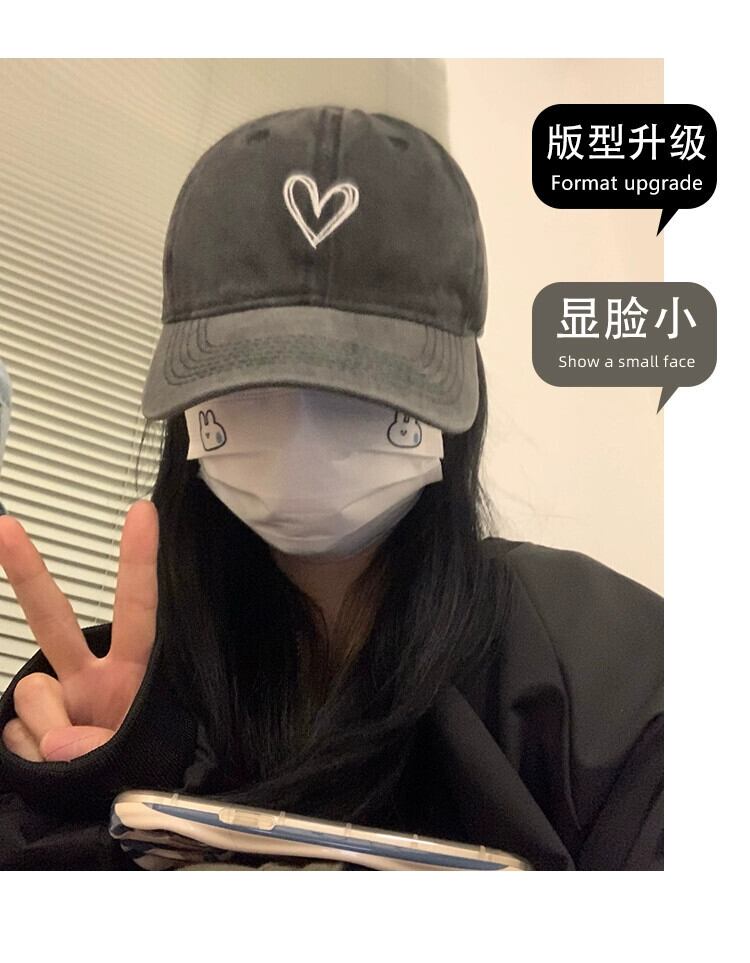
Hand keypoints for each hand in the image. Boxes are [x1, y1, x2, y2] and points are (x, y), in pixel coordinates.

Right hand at [0, 499, 158, 761]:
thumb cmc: (140, 773)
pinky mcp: (23, 728)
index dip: (139, 561)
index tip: (144, 511)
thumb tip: (52, 742)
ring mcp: (56, 701)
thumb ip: (96, 751)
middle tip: (4, 526)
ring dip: (50, 734)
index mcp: (132, 671)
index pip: (138, 609)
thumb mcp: (138, 761)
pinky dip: (31, 758)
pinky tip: (50, 768)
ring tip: (76, 761)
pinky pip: (13, 734)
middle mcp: (91, 676)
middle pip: (53, 619)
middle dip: (28, 573)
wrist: (108, 814)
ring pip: (34, 694)